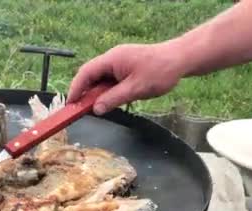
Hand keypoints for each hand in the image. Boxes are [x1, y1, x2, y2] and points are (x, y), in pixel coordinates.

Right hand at [67, 42, 185, 114]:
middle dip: (84, 93)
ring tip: (96, 108)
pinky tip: (111, 101)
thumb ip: (113, 99)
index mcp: (112, 59)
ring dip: (97, 93)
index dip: (75, 89)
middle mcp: (112, 58)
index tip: (70, 105)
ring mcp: (119, 62)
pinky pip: (110, 79)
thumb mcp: (135, 89)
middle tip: (80, 110)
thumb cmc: (160, 71)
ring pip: (100, 79)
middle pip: (90, 76)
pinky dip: (107, 91)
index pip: (85, 73)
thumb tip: (95, 109)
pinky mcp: (125, 67)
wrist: (181, 59)